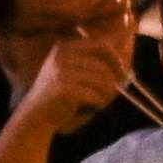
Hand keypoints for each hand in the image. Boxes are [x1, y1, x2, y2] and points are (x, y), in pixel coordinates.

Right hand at [14, 19, 136, 125]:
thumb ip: (96, 64)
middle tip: (113, 93)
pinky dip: (98, 104)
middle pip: (105, 65)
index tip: (124, 71)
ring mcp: (62, 70)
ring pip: (103, 81)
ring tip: (98, 103)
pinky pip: (95, 95)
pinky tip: (90, 108)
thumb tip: (126, 57)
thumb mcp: (76, 74)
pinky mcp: (64, 87)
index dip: (118, 58)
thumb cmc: (61, 97)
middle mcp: (63, 55)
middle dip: (113, 81)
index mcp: (66, 47)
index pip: (103, 45)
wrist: (35, 117)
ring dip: (106, 95)